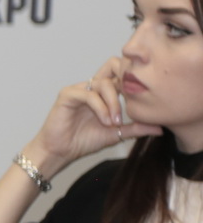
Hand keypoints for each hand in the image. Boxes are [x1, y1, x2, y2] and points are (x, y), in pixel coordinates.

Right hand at [24, 57, 162, 177]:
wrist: (61, 151)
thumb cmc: (83, 141)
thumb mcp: (117, 133)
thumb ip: (137, 128)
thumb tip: (161, 129)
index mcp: (102, 93)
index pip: (120, 75)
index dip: (132, 80)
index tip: (142, 99)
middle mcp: (91, 87)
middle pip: (113, 70)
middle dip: (125, 85)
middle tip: (129, 105)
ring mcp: (79, 89)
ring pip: (103, 84)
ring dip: (113, 103)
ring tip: (114, 121)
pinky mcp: (67, 95)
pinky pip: (89, 94)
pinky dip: (100, 107)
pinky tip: (104, 121)